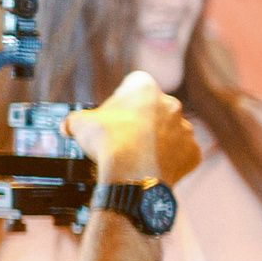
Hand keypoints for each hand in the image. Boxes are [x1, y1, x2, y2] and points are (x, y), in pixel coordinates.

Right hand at [65, 71, 199, 184]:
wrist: (132, 174)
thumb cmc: (108, 143)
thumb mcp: (79, 123)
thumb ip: (75, 119)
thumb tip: (68, 126)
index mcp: (145, 88)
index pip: (132, 86)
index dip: (120, 100)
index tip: (112, 115)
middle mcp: (171, 104)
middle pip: (153, 109)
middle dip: (140, 121)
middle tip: (123, 138)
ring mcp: (185, 129)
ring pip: (169, 132)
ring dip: (156, 140)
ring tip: (137, 155)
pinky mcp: (193, 152)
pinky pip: (180, 154)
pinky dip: (168, 160)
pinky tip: (152, 166)